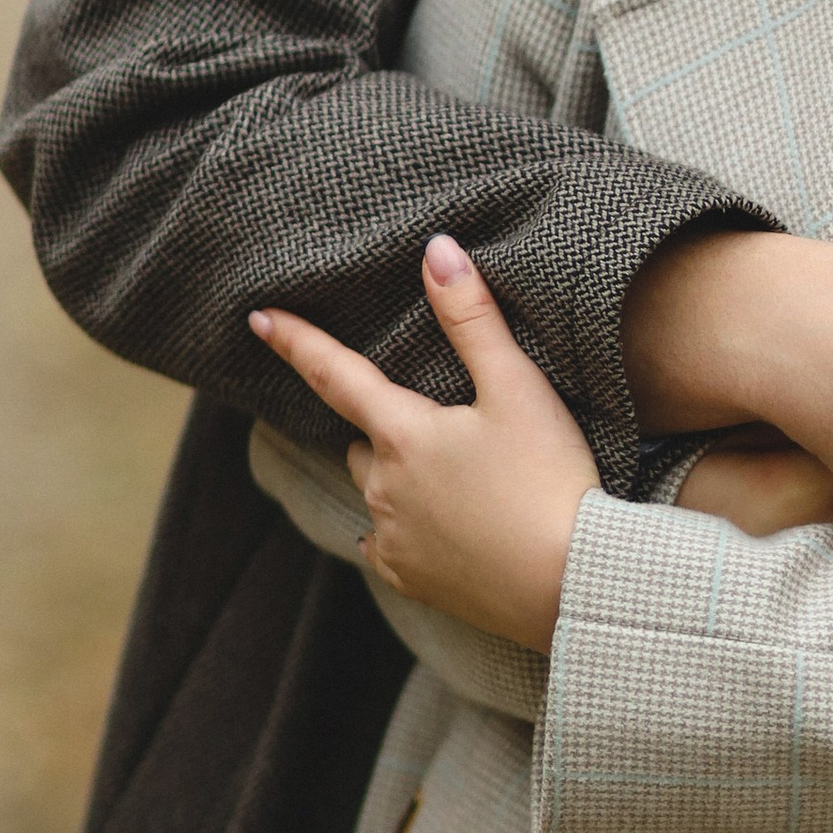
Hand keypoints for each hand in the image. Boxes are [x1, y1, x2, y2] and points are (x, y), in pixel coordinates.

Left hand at [250, 234, 597, 646]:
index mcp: (403, 433)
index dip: (296, 341)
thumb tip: (437, 250)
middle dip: (389, 427)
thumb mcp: (519, 389)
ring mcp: (392, 537)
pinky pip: (385, 541)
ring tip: (459, 477)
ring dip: (397, 476)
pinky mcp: (409, 578)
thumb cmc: (550, 479)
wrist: (573, 582)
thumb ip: (473, 319)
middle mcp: (383, 486)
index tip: (259, 317)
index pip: (335, 374)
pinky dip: (404, 526)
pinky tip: (444, 528)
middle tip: (450, 426)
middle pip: (365, 439)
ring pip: (375, 489)